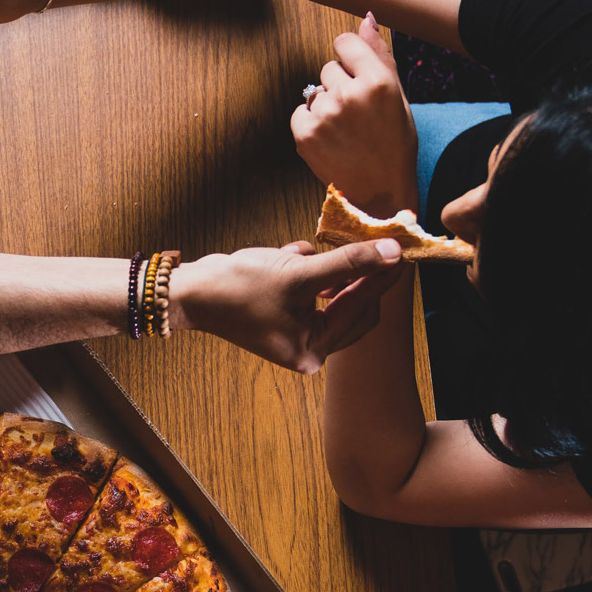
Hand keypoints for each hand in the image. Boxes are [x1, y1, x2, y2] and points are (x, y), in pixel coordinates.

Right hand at [171, 238, 406, 373]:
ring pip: (333, 294)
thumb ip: (348, 262)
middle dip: (355, 273)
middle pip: (353, 306)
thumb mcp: (298, 273)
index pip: (362, 309)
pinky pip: (311, 289)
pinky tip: (289, 257)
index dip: (382, 276)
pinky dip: (307, 269)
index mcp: (312, 350)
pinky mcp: (283, 314)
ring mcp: (294, 331)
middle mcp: (306, 347)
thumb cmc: (239, 287)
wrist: (189, 290)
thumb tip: (392, 251)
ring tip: (314, 252)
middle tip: (373, 242)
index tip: (402, 248)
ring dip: (328, 269)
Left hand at [291, 12, 417, 214]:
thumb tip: (366, 18)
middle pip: (328, 68)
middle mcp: (350, 94)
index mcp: (378, 81)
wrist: (380, 193)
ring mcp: (324, 114)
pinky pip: (300, 112)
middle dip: (340, 85)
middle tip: (357, 115)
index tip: (356, 76)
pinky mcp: (304, 133)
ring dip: (326, 105)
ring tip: (345, 131)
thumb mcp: (399, 98)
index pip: (344, 42)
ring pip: (314, 91)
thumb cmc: (394, 144)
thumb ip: (380, 55)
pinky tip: (331, 140)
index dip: (349, 57)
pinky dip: (310, 123)